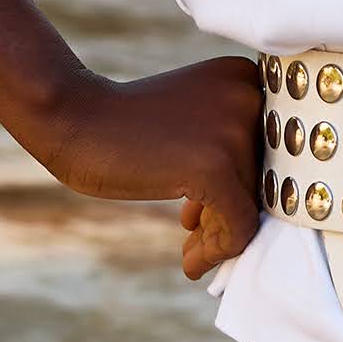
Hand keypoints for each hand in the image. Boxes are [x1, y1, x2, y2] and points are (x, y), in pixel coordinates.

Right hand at [35, 58, 261, 278]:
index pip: (270, 150)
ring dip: (219, 237)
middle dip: (229, 213)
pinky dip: (217, 251)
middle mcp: (250, 96)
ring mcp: (235, 129)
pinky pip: (237, 227)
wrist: (72, 116)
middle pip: (264, 178)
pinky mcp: (216, 166)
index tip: (209, 211)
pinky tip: (190, 263)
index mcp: (246, 78)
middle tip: (196, 237)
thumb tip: (254, 212)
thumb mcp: (190, 122)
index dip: (243, 186)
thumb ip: (226, 148)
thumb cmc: (124, 125)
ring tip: (192, 254)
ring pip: (251, 206)